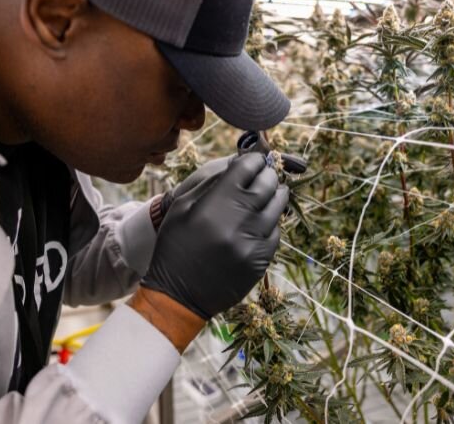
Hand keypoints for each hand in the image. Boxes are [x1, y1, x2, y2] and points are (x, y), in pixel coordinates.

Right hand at [141, 153, 288, 319]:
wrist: (178, 294)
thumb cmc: (176, 245)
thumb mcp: (182, 207)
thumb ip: (210, 182)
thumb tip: (238, 163)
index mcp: (216, 204)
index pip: (246, 168)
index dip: (253, 160)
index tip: (255, 160)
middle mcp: (238, 221)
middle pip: (267, 185)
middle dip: (268, 174)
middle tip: (266, 173)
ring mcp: (252, 242)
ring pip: (277, 208)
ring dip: (276, 195)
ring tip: (272, 192)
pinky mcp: (261, 260)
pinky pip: (275, 232)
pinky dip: (272, 222)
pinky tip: (263, 220)